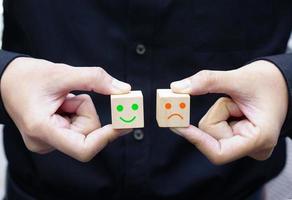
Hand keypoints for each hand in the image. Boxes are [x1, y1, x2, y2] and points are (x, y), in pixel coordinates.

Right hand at [0, 57, 130, 161]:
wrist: (7, 80)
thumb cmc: (28, 76)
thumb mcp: (62, 72)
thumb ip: (95, 79)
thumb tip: (123, 90)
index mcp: (42, 129)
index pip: (84, 148)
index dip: (107, 138)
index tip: (125, 123)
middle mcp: (45, 142)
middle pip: (88, 134)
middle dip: (86, 111)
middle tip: (70, 96)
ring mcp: (49, 142)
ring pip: (84, 130)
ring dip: (80, 110)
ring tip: (61, 99)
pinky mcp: (53, 138)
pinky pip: (78, 128)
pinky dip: (76, 113)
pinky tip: (61, 104)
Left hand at [170, 60, 287, 164]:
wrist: (281, 84)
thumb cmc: (267, 81)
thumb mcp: (238, 78)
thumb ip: (208, 81)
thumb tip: (177, 88)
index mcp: (259, 139)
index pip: (218, 153)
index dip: (196, 140)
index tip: (178, 125)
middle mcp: (253, 148)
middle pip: (212, 137)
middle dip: (216, 114)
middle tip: (233, 99)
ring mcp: (246, 146)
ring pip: (212, 132)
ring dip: (219, 112)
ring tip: (239, 104)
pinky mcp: (238, 141)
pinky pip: (216, 130)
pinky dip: (220, 115)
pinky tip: (236, 109)